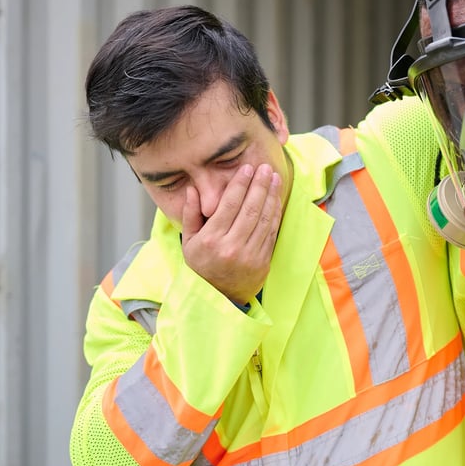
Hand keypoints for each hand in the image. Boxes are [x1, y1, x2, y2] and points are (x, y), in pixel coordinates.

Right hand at [181, 164, 281, 304]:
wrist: (218, 297)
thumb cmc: (201, 266)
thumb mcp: (188, 242)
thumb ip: (190, 214)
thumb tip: (192, 189)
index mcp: (211, 239)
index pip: (229, 205)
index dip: (240, 184)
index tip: (247, 168)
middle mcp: (231, 246)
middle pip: (250, 208)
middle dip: (259, 185)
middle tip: (265, 168)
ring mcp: (250, 255)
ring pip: (264, 219)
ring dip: (271, 196)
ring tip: (274, 178)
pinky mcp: (263, 261)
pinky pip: (271, 232)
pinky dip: (275, 213)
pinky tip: (276, 199)